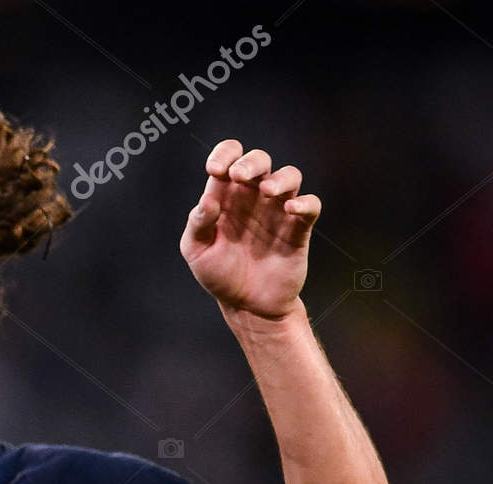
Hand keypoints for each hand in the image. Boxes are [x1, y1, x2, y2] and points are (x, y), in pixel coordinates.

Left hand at [180, 140, 320, 320]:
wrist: (247, 305)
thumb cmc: (219, 274)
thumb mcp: (197, 251)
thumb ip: (198, 225)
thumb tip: (207, 201)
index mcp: (226, 197)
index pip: (229, 159)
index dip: (224, 154)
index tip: (214, 170)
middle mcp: (253, 198)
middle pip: (259, 160)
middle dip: (251, 162)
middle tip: (239, 176)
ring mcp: (277, 210)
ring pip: (289, 175)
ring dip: (279, 178)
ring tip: (267, 191)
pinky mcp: (298, 228)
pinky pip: (310, 205)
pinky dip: (304, 203)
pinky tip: (290, 209)